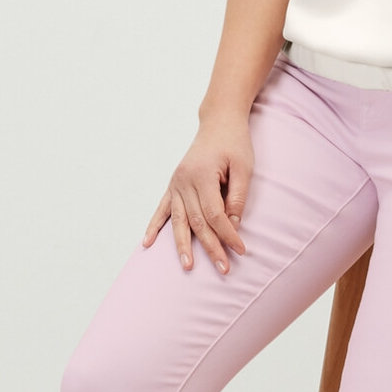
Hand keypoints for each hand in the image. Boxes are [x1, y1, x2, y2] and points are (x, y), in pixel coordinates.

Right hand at [144, 109, 253, 272]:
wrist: (218, 123)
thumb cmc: (234, 143)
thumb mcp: (244, 167)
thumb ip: (238, 197)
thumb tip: (233, 226)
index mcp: (202, 175)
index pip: (215, 214)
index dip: (228, 234)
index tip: (241, 250)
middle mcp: (184, 181)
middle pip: (196, 222)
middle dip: (210, 247)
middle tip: (223, 269)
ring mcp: (175, 183)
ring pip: (178, 220)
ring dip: (182, 245)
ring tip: (187, 266)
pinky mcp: (173, 185)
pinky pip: (161, 209)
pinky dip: (154, 226)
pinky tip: (147, 243)